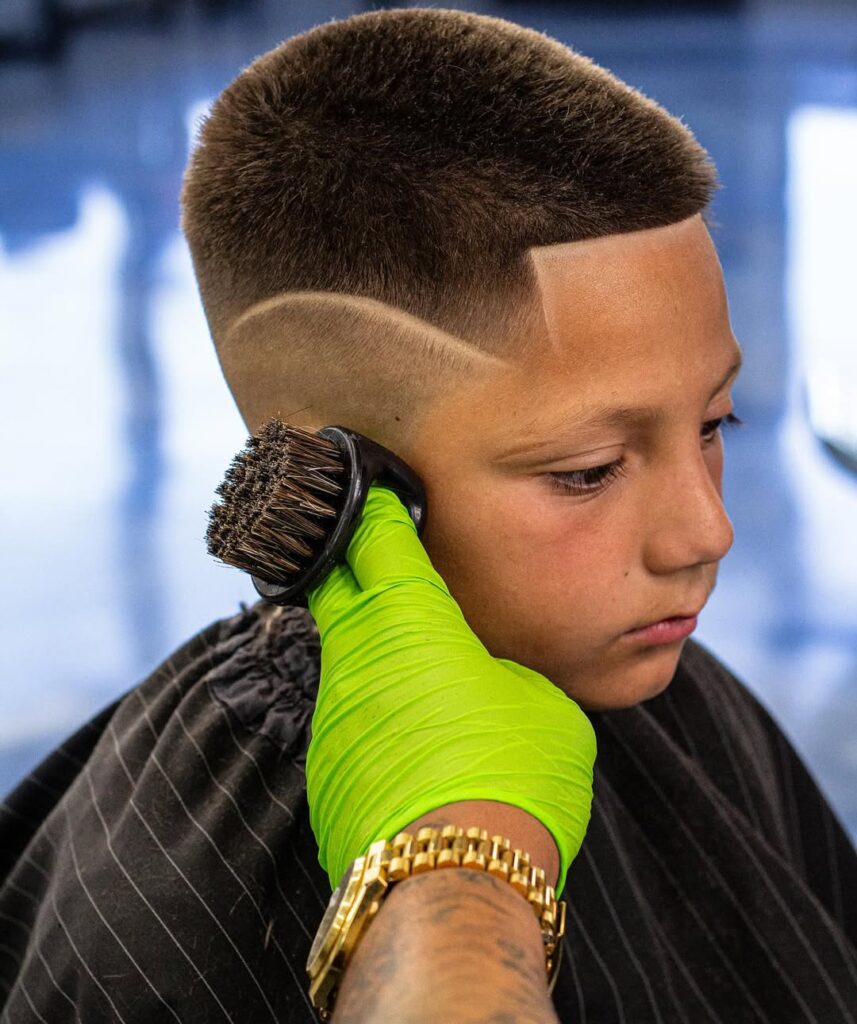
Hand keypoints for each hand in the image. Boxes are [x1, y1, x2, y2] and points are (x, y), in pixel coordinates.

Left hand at [305, 485, 595, 894]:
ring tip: (420, 666)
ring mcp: (332, 714)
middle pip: (340, 587)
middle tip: (385, 560)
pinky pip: (348, 718)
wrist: (456, 882)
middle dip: (358, 566)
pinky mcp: (326, 768)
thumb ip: (499, 667)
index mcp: (408, 618)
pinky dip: (374, 711)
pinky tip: (415, 738)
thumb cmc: (512, 776)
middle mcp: (356, 654)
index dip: (380, 510)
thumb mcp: (537, 699)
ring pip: (345, 657)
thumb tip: (479, 674)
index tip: (383, 496)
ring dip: (373, 648)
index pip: (376, 536)